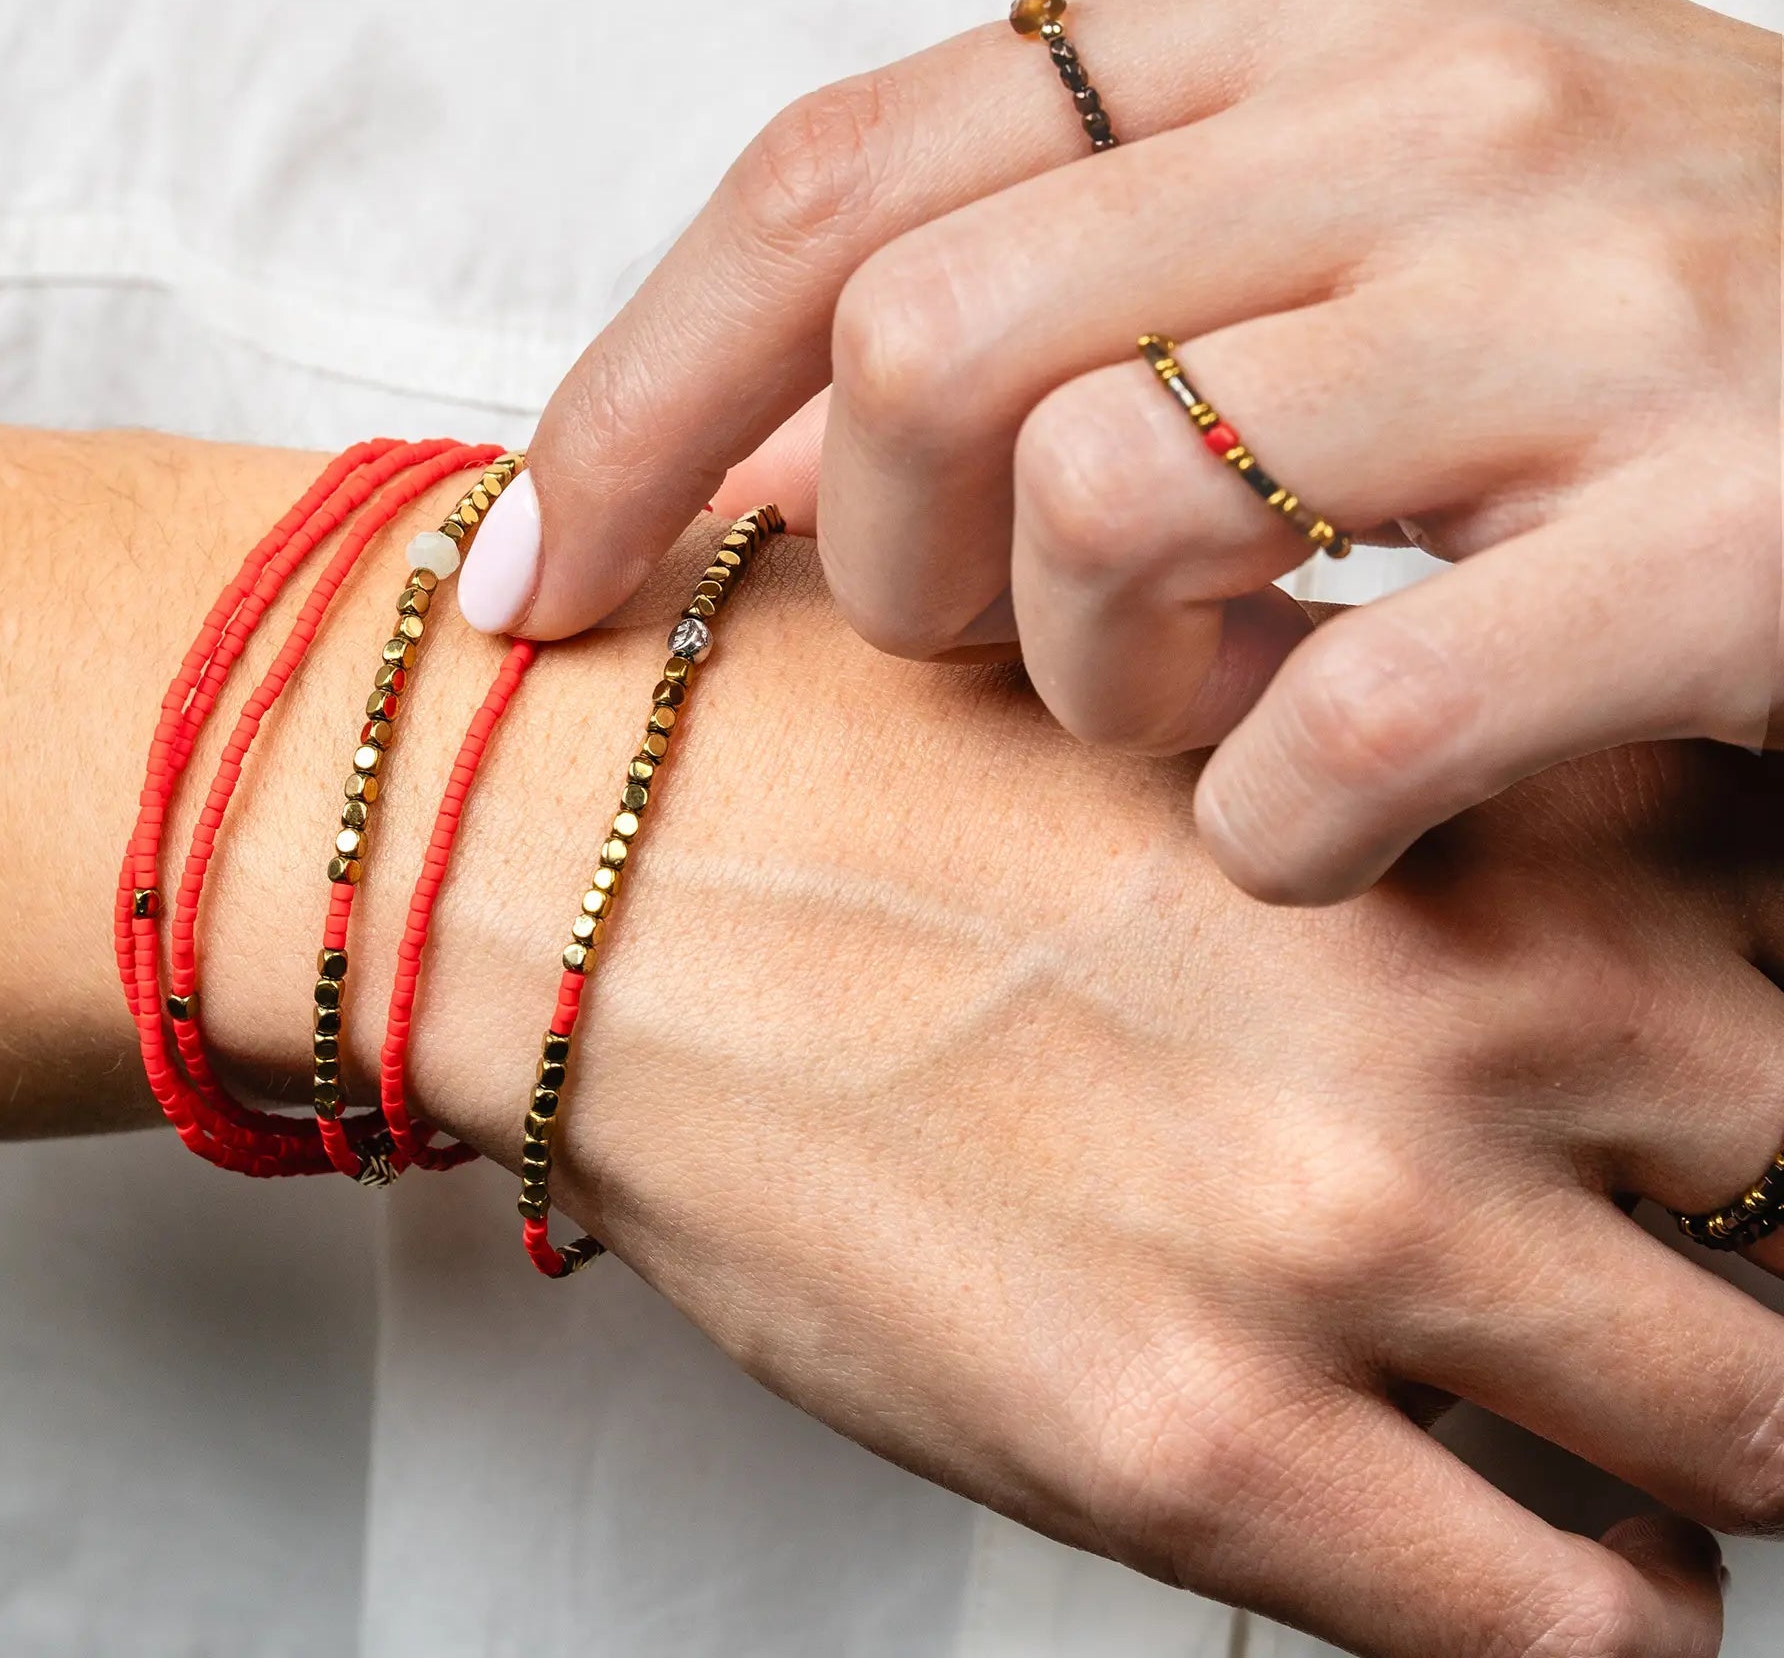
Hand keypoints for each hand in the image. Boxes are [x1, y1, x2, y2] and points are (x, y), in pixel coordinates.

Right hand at [419, 538, 1783, 1655]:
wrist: (596, 883)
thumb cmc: (848, 770)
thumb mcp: (1171, 698)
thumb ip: (1405, 780)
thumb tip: (1600, 885)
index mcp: (1454, 807)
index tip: (1742, 1054)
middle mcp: (1454, 1016)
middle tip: (1726, 1234)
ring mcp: (1342, 1245)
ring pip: (1766, 1425)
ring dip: (1737, 1437)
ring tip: (1662, 1427)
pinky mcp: (1201, 1450)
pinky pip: (1571, 1630)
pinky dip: (1610, 1611)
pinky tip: (1558, 1557)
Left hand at [462, 0, 1782, 903]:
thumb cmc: (1639, 323)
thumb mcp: (1337, 222)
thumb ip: (1055, 284)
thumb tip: (724, 458)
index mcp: (1299, 17)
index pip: (836, 173)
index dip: (633, 395)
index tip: (535, 575)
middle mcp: (1431, 112)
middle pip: (924, 346)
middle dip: (871, 568)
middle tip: (970, 656)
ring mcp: (1591, 310)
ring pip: (1101, 510)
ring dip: (1075, 690)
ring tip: (1180, 722)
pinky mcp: (1731, 535)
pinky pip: (1342, 726)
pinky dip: (1266, 832)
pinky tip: (1316, 828)